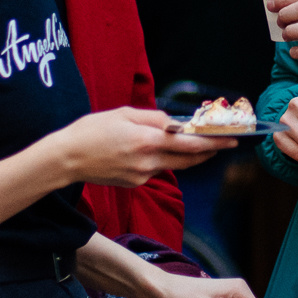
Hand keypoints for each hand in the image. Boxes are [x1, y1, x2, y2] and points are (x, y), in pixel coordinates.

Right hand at [47, 107, 227, 187]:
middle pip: (189, 159)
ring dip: (188, 155)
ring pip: (174, 165)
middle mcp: (148, 162)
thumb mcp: (124, 114)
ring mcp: (142, 176)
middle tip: (224, 143)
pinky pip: (157, 170)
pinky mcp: (134, 184)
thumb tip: (176, 122)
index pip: (191, 143)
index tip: (232, 139)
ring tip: (200, 144)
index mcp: (148, 141)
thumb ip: (154, 118)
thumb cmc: (92, 130)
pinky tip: (160, 151)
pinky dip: (164, 160)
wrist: (66, 158)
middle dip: (209, 151)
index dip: (214, 142)